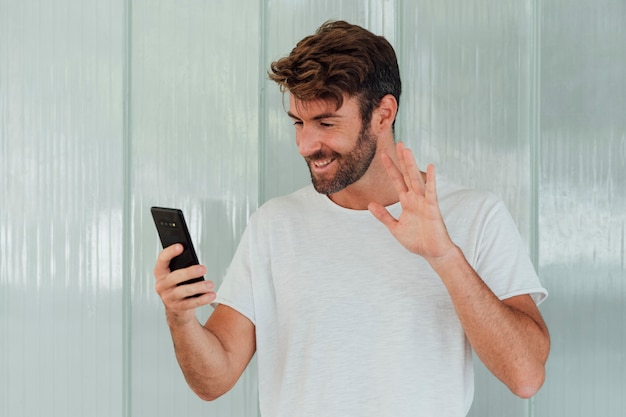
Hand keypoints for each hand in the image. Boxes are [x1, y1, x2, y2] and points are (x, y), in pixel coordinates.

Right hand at [153, 243, 216, 325]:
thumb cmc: (180, 286)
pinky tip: (211, 295)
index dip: (170, 252)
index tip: (181, 246)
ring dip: (198, 287)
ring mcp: (168, 298)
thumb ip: (183, 266)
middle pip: (174, 277)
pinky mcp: (177, 308)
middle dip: (189, 272)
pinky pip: (190, 303)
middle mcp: (161, 285)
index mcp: (160, 273)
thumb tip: (196, 260)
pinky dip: (202, 299)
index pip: (162, 260)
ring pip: (182, 291)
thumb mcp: (179, 275)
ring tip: (210, 284)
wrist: (178, 310)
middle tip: (203, 269)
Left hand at [368, 142, 455, 261]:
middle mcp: (415, 198)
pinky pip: (431, 192)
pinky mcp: (432, 208)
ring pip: (416, 179)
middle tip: (399, 143)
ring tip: (407, 150)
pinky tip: (430, 167)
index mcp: (407, 202)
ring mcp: (424, 201)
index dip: (390, 168)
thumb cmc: (417, 241)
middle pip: (407, 175)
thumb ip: (383, 216)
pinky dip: (431, 180)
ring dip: (411, 165)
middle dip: (402, 160)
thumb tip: (370, 204)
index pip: (397, 180)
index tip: (383, 154)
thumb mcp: (395, 228)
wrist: (432, 252)